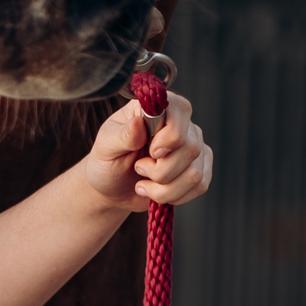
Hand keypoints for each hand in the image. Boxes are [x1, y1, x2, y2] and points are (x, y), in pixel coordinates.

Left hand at [85, 91, 212, 213]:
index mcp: (157, 108)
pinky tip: (156, 192)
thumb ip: (121, 136)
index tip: (151, 152)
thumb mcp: (105, 147)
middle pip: (190, 148)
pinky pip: (199, 185)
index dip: (170, 136)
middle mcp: (182, 123)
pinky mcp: (200, 168)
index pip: (180, 110)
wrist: (113, 188)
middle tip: (138, 168)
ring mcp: (194, 146)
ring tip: (143, 185)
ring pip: (195, 173)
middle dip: (160, 171)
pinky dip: (174, 196)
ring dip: (165, 189)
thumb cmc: (108, 161)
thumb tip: (138, 123)